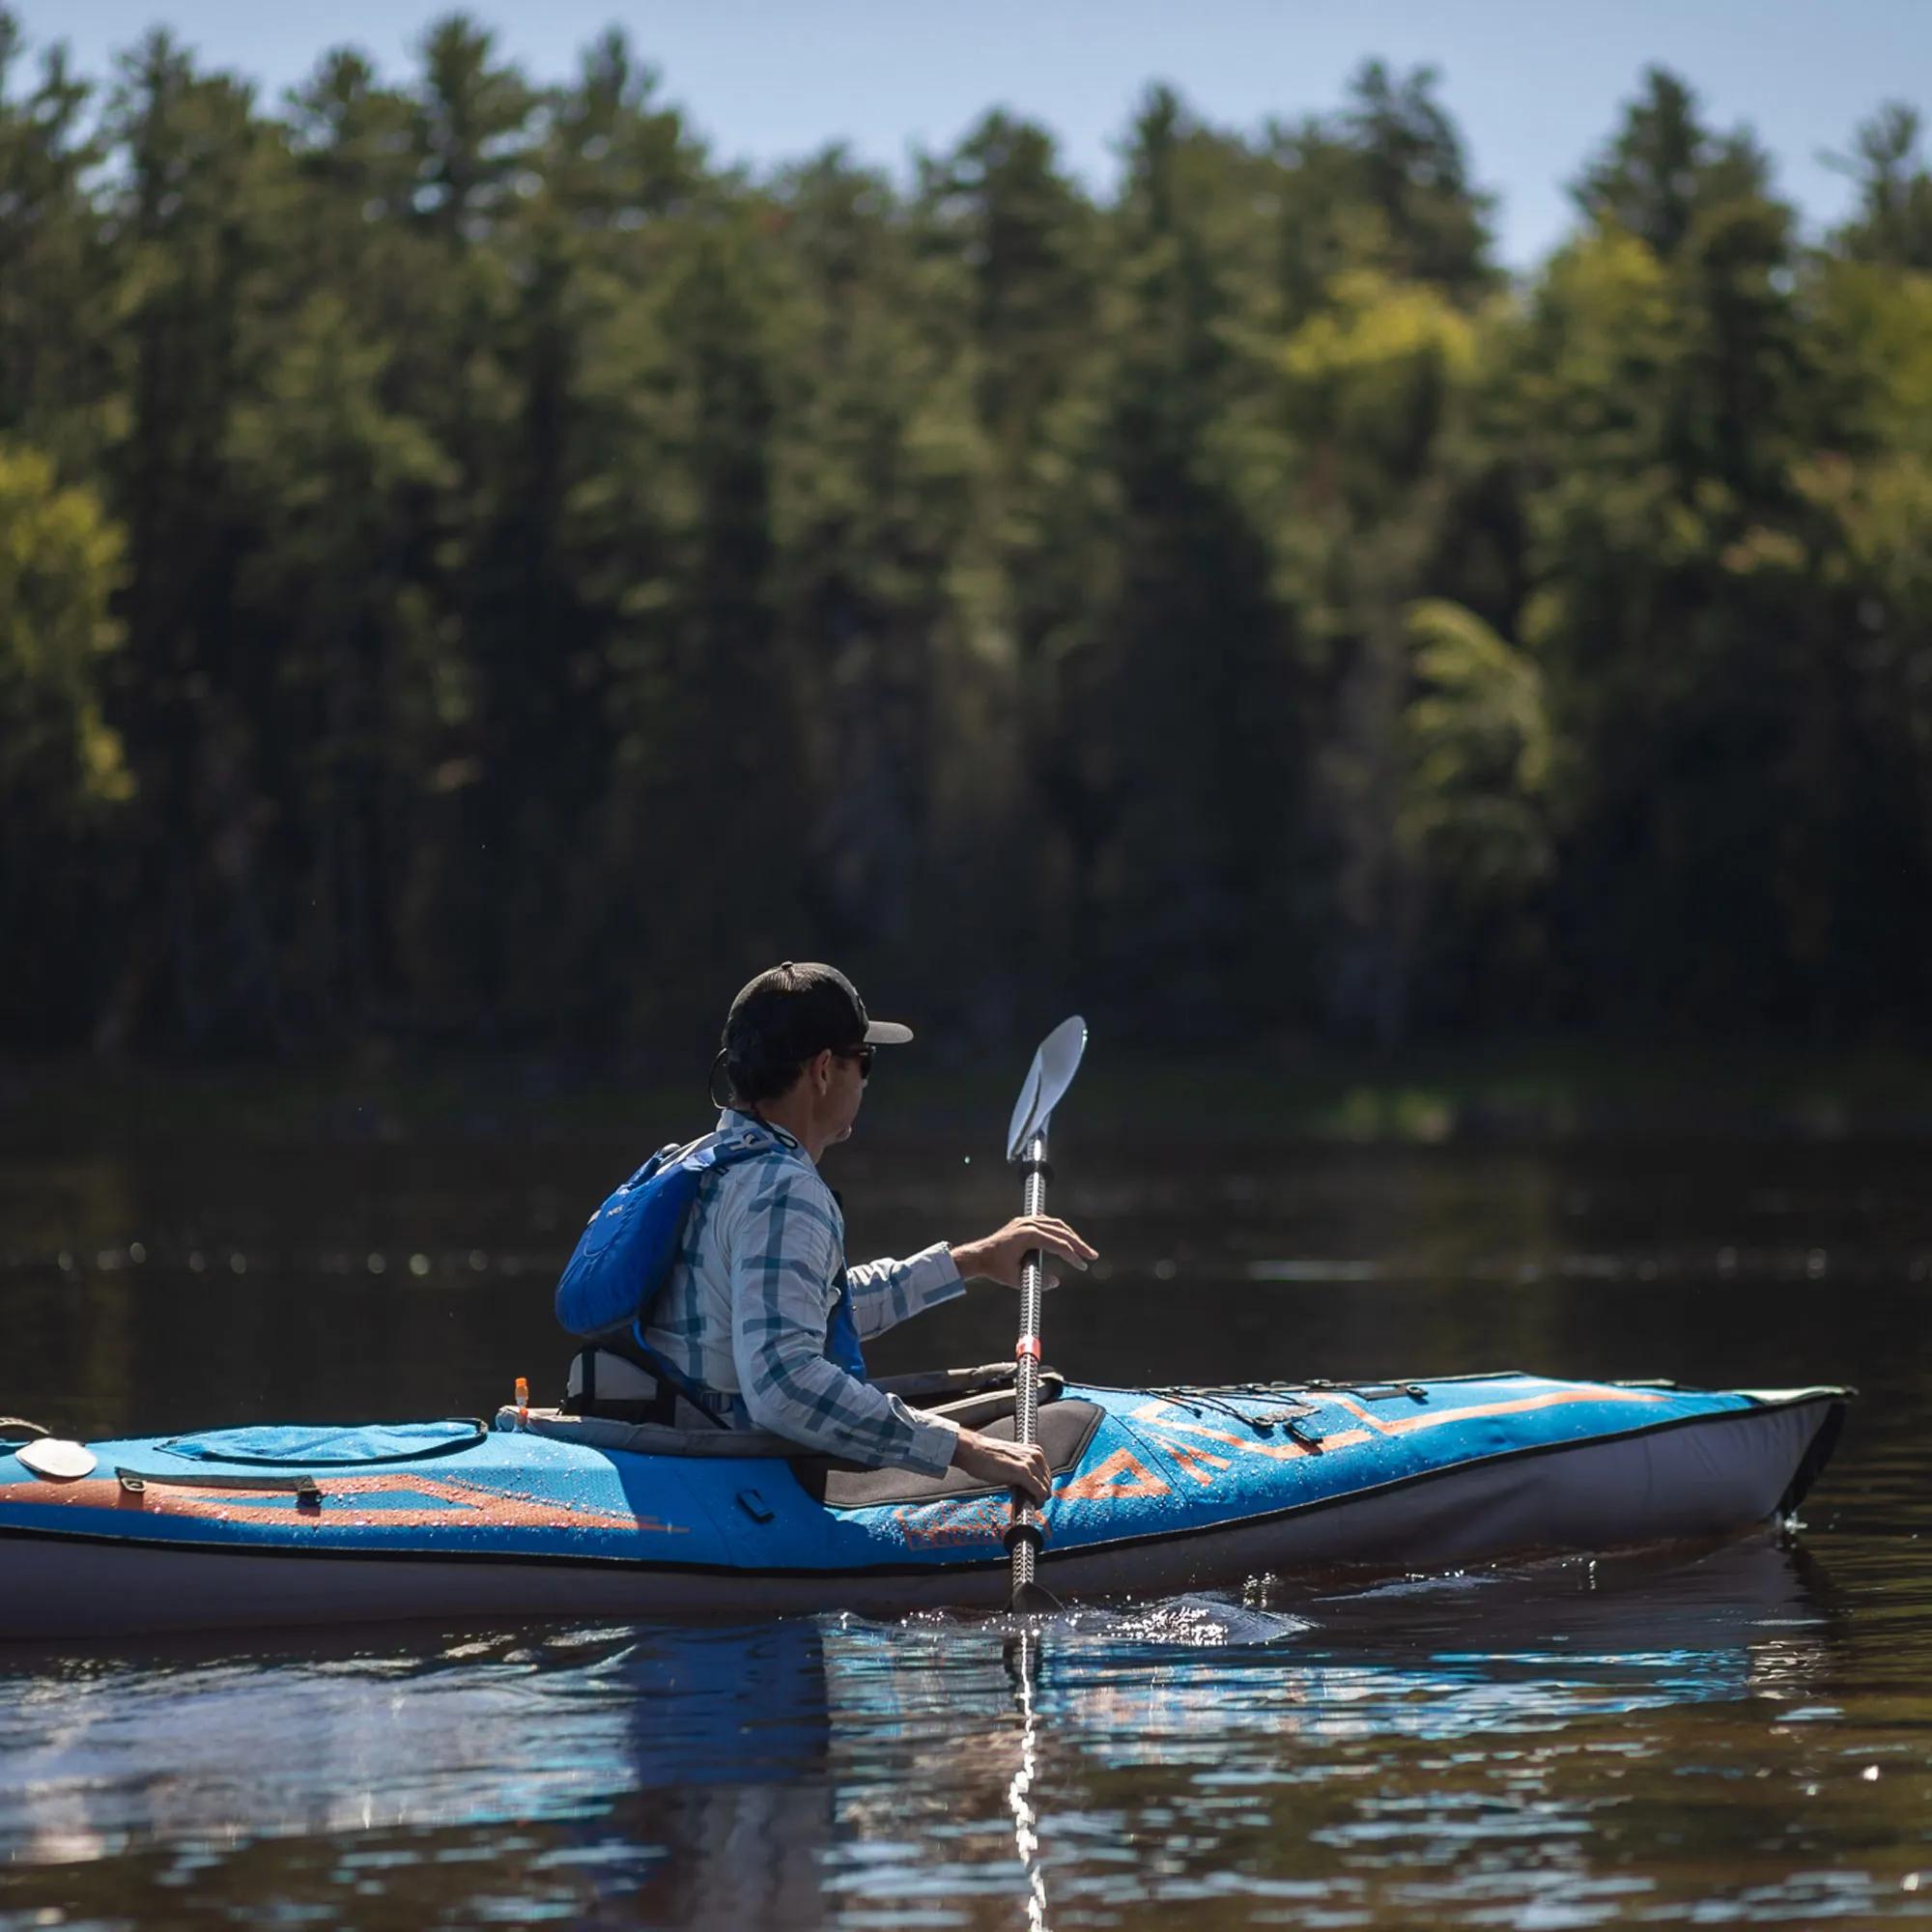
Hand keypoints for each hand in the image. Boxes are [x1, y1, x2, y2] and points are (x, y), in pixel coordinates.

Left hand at [951, 1215, 1097, 1289]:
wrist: (978, 1256)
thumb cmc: (996, 1269)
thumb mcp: (1017, 1280)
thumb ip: (1037, 1283)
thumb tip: (1056, 1282)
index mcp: (1028, 1235)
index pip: (1058, 1244)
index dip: (1073, 1256)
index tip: (1082, 1266)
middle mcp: (1028, 1224)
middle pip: (1061, 1231)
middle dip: (1078, 1244)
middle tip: (1092, 1256)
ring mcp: (1026, 1221)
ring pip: (1056, 1224)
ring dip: (1071, 1236)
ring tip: (1083, 1249)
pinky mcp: (1024, 1222)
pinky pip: (1047, 1223)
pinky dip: (1059, 1230)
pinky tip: (1066, 1239)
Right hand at [952, 1426, 1050, 1504]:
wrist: (972, 1450)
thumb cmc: (986, 1455)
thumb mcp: (1012, 1460)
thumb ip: (1022, 1469)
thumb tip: (1027, 1485)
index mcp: (1034, 1451)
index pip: (1047, 1475)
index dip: (1041, 1488)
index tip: (1033, 1495)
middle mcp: (1035, 1455)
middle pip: (1048, 1483)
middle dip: (1041, 1494)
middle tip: (1030, 1501)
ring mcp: (1030, 1463)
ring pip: (1045, 1489)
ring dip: (1038, 1499)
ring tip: (1027, 1503)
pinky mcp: (1023, 1473)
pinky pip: (1039, 1492)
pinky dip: (1037, 1501)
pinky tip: (1029, 1505)